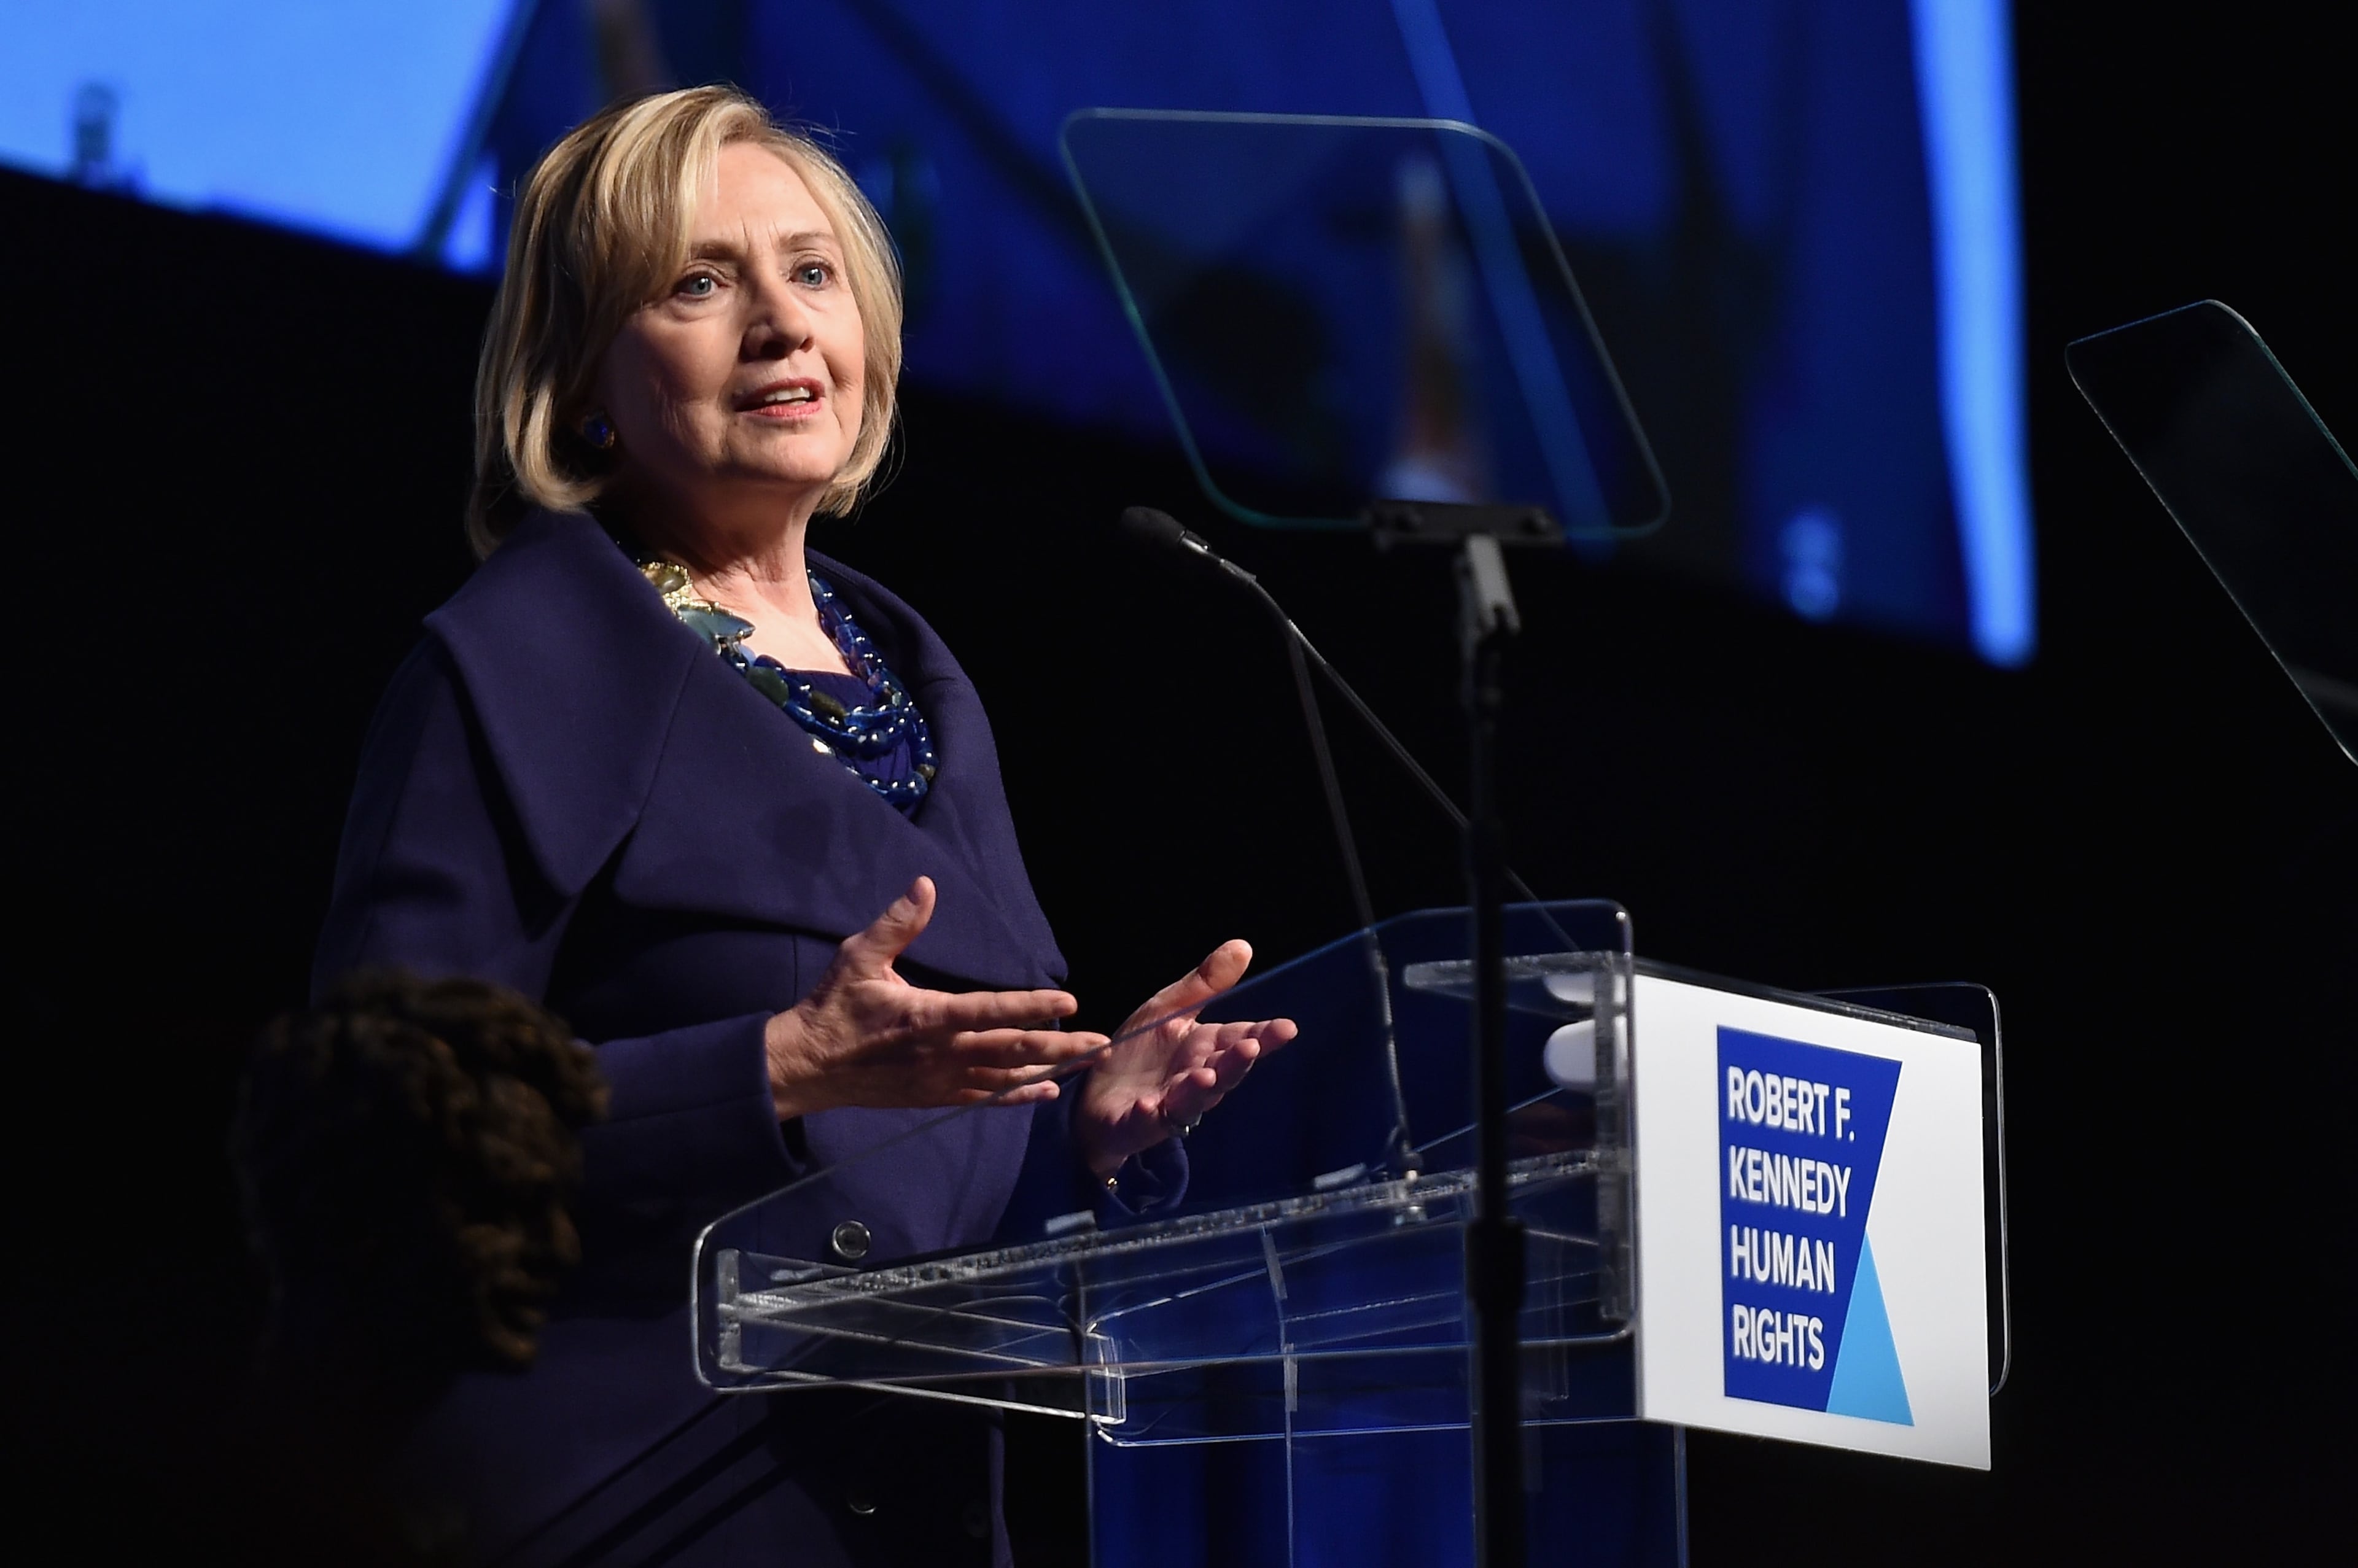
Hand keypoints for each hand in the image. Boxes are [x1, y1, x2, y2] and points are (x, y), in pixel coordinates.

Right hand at [765, 877, 1107, 1118]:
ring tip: (1087, 1062)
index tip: (1068, 1001)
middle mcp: (942, 1053)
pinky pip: (984, 1098)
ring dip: (1050, 1070)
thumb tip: (926, 886)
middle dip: (1061, 1047)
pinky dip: (1018, 1096)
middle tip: (1102, 1043)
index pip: (990, 1010)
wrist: (806, 1066)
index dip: (1031, 1006)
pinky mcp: (935, 1097)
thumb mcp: (858, 957)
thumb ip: (896, 924)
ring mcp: (941, 1080)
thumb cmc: (834, 1007)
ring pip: (1006, 1077)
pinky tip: (1046, 1092)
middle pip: (1012, 1050)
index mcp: (928, 1017)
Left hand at [1073, 940, 1297, 1176]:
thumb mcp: (1167, 1010)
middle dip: (1237, 1062)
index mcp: (1204, 1047)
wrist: (1095, 1096)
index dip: (1264, 1035)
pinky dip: (1149, 1115)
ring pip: (1193, 1100)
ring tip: (1205, 1076)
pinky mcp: (1139, 1123)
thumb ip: (1204, 985)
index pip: (1240, 1038)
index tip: (1287, 1028)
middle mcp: (1195, 1078)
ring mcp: (1170, 1103)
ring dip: (1200, 1089)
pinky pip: (1147, 1121)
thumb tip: (1244, 946)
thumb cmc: (1139, 1052)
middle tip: (1251, 1047)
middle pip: (1223, 1072)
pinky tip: (1148, 1106)